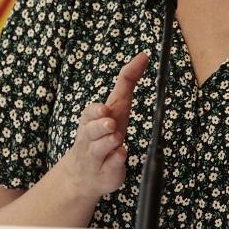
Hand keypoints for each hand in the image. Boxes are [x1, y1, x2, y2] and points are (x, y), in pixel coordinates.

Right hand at [58, 51, 147, 200]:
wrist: (84, 173)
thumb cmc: (103, 133)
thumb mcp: (116, 105)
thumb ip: (127, 82)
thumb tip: (143, 55)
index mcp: (92, 119)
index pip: (91, 111)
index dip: (96, 111)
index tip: (104, 110)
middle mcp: (91, 137)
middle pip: (91, 130)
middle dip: (100, 127)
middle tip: (110, 124)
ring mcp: (96, 156)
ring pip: (100, 148)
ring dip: (109, 142)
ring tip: (116, 138)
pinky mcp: (105, 172)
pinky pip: (111, 166)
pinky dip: (116, 161)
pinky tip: (119, 157)